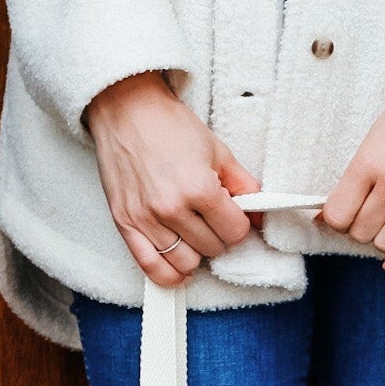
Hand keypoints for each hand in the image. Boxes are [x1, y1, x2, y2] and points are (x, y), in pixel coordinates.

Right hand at [85, 71, 260, 286]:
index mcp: (199, 188)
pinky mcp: (125, 225)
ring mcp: (146, 219)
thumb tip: (260, 216)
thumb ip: (244, 186)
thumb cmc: (169, 126)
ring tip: (193, 233)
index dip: (238, 224)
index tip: (232, 215)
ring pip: (186, 263)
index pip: (234, 232)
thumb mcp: (217, 150)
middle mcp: (172, 208)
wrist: (125, 110)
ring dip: (195, 253)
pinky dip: (170, 275)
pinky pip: (152, 268)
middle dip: (217, 235)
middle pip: (213, 249)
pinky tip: (180, 269)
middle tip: (209, 218)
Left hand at [317, 48, 384, 269]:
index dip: (335, 220)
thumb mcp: (375, 137)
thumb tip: (329, 215)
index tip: (342, 214)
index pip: (338, 215)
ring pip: (384, 244)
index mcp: (371, 161)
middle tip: (367, 215)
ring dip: (380, 239)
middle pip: (360, 233)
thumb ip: (354, 178)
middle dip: (358, 228)